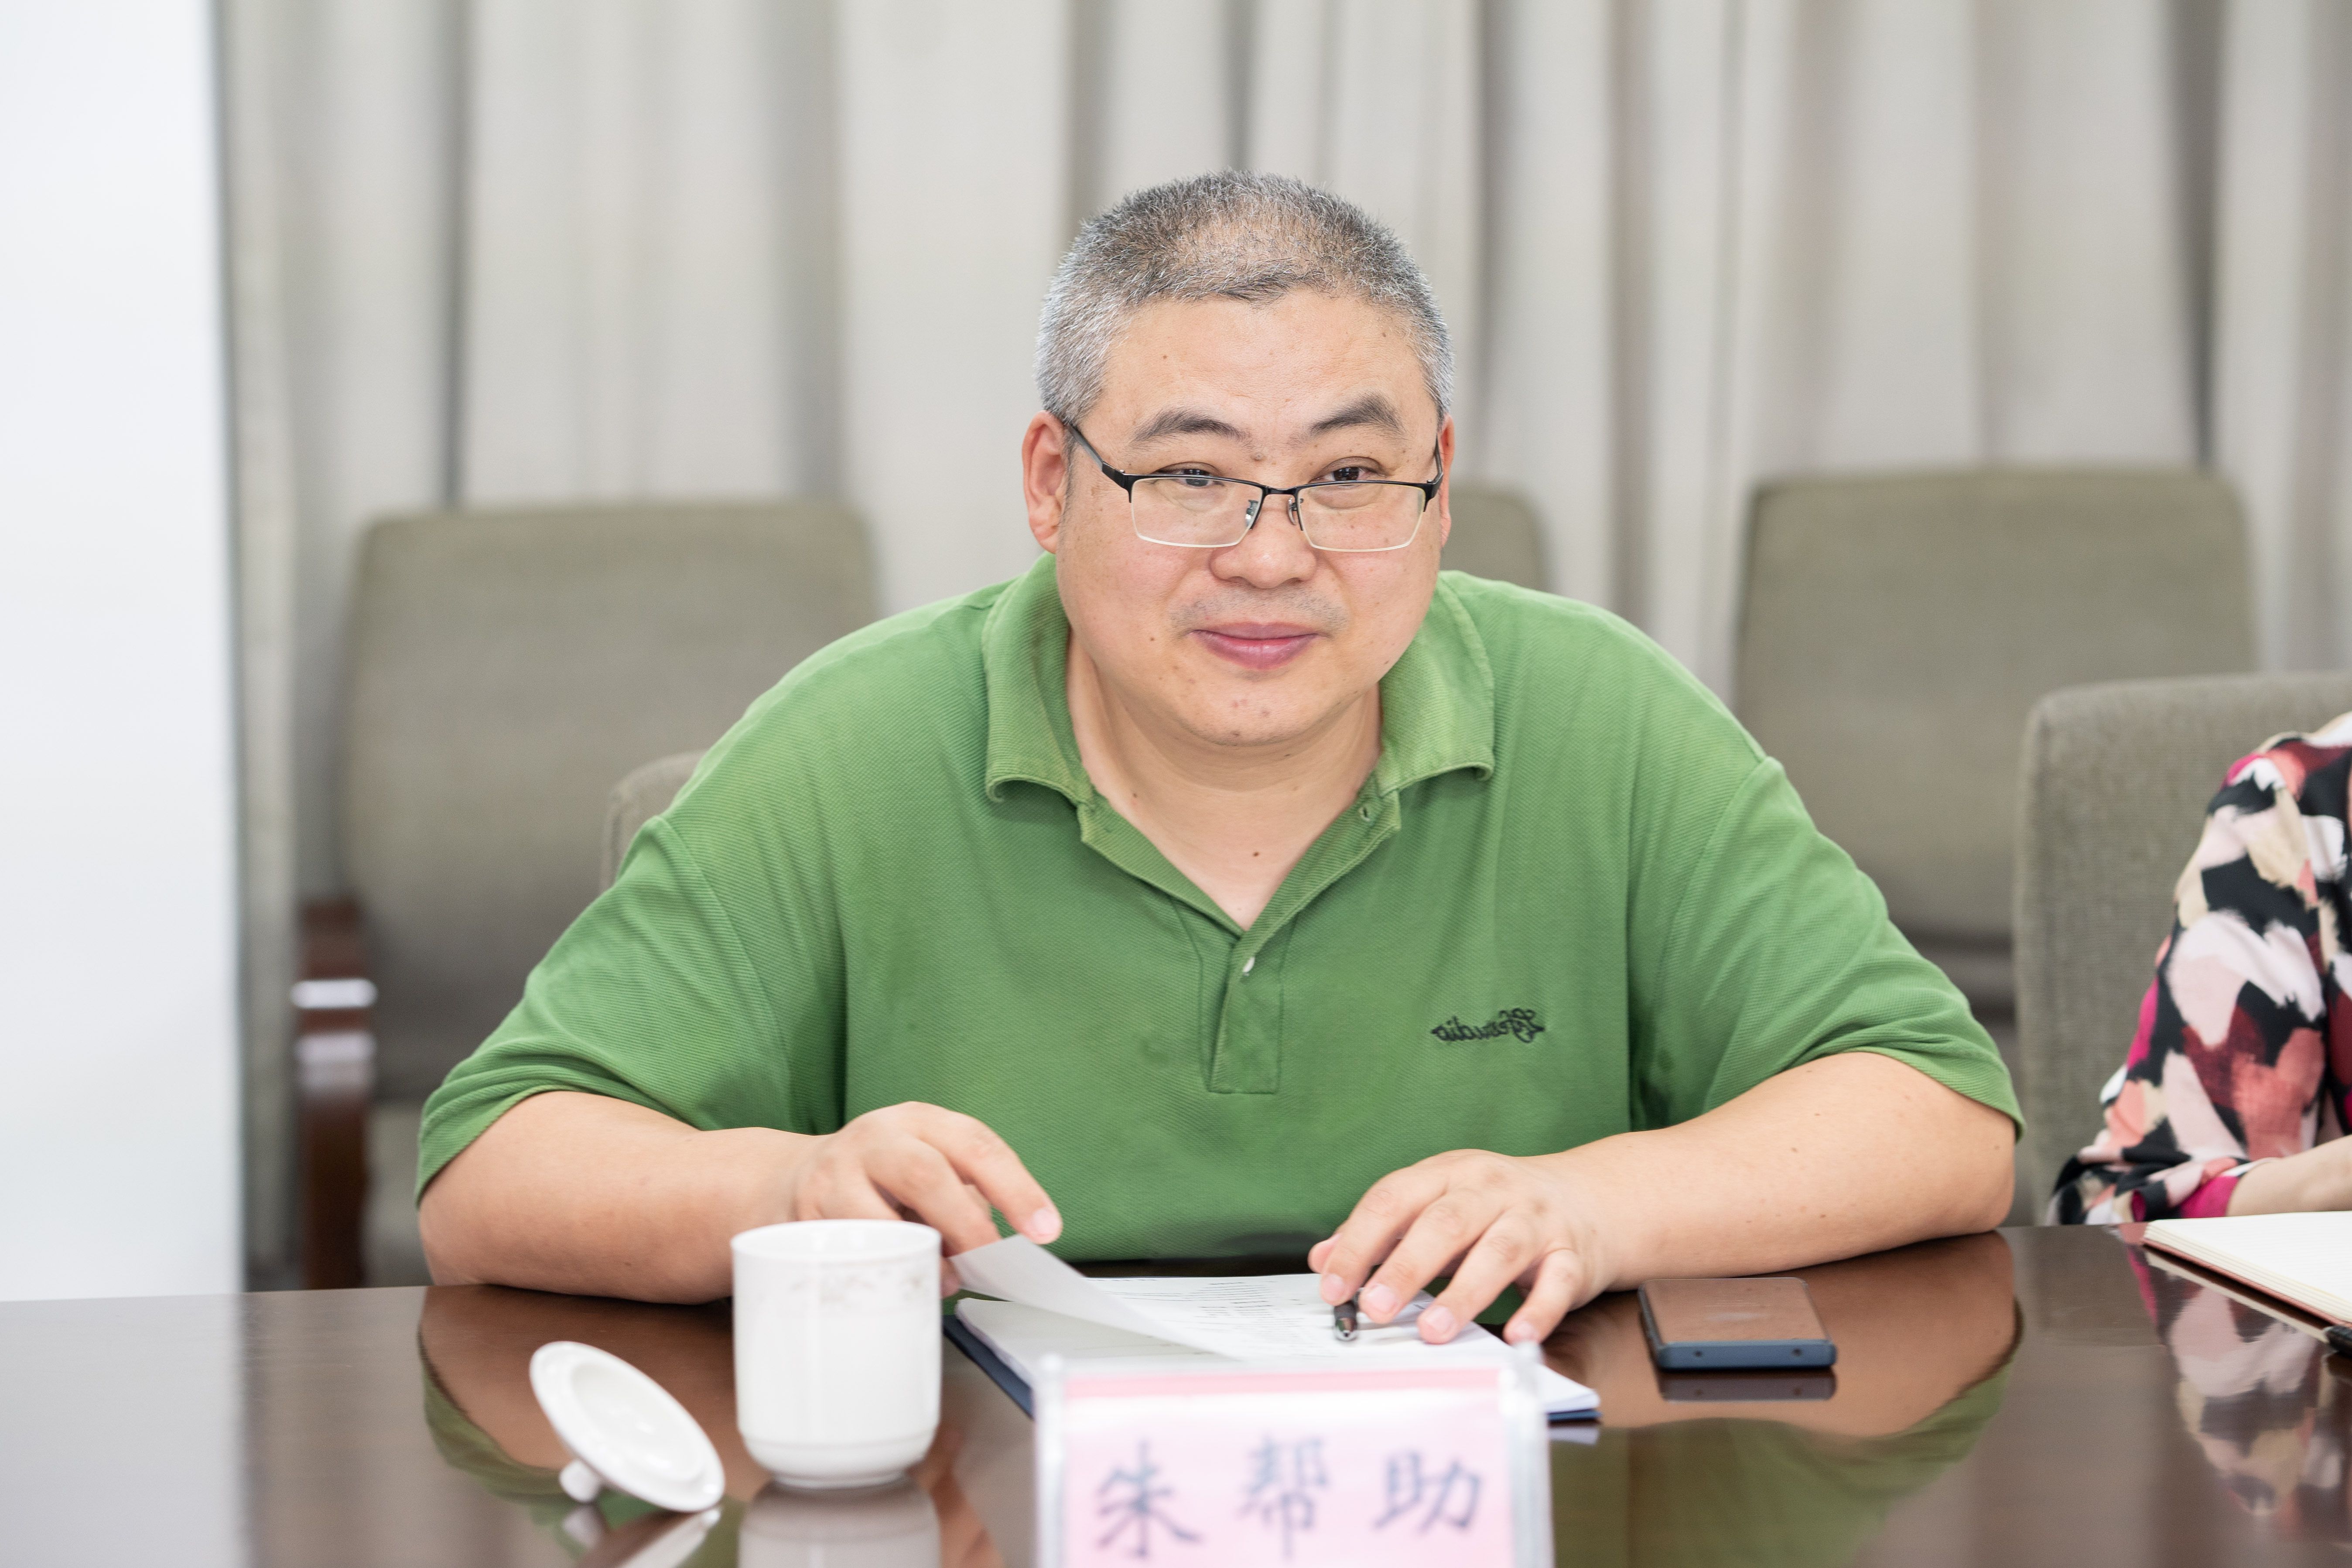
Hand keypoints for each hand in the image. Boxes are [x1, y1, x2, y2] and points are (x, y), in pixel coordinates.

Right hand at [785, 1102, 1059, 1291]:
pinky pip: (851, 1250)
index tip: (1046, 1230)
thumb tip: (994, 1249)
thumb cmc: (879, 1181)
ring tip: (945, 1280)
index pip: (976, 1144)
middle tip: (992, 1262)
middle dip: (967, 1225)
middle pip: (927, 1174)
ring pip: (883, 1216)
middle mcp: (876, 1137)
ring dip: (922, 1257)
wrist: (787, 1180)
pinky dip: (884, 1269)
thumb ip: (963, 1199)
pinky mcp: (805, 1213)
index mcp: (919, 1120)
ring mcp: (835, 1172)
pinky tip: (898, 1278)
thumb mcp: (925, 1168)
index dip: (1015, 1187)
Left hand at [1307, 1149, 1607, 1345]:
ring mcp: (1535, 1219)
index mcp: (1449, 1172)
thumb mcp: (1436, 1203)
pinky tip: (1517, 1337)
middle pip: (1445, 1223)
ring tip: (1433, 1329)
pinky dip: (1538, 1311)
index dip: (1359, 1242)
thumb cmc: (1495, 1207)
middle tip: (1376, 1307)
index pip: (1394, 1199)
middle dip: (1407, 1266)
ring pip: (1498, 1251)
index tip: (1332, 1285)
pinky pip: (1557, 1282)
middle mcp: (1492, 1189)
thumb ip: (1382, 1231)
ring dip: (1464, 1293)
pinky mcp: (1571, 1254)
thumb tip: (1323, 1259)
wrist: (1588, 1197)